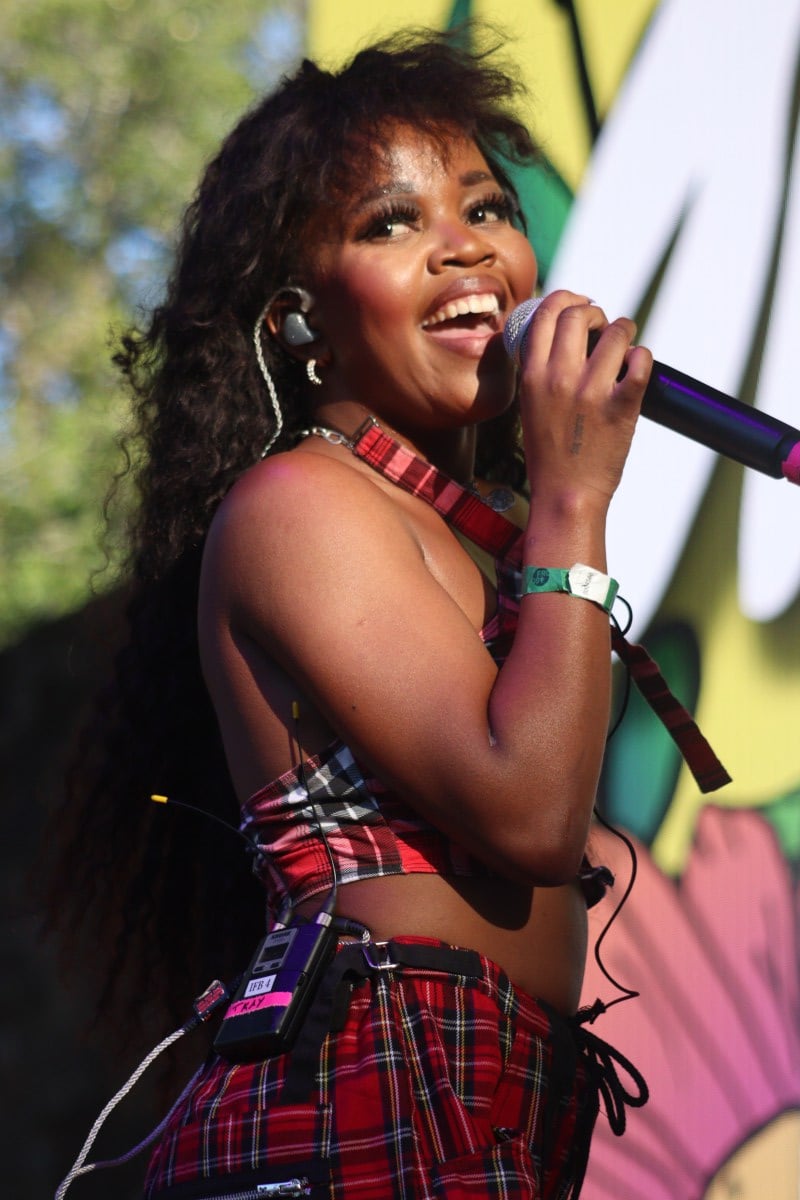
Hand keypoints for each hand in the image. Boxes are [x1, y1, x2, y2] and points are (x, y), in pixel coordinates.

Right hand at [517, 290, 652, 505]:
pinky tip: (637, 366)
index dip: (564, 299)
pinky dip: (642, 357)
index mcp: (532, 377)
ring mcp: (591, 392)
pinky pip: (640, 360)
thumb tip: (566, 335)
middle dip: (595, 311)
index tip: (578, 304)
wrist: (566, 495)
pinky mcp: (621, 407)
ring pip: (616, 332)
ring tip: (625, 344)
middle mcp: (558, 379)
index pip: (543, 314)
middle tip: (603, 325)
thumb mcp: (530, 405)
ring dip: (625, 330)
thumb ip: (542, 370)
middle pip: (577, 314)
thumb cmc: (550, 454)